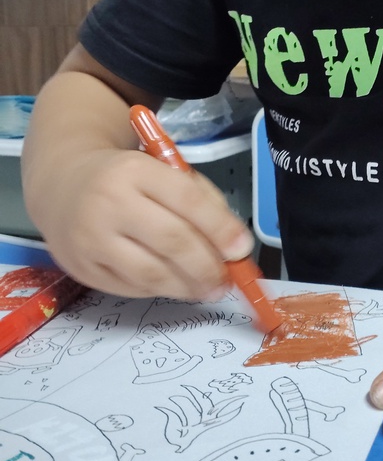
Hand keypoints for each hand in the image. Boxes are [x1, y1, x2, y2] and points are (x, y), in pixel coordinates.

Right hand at [41, 147, 253, 300]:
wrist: (63, 183)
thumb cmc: (126, 178)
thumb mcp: (162, 170)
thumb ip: (200, 199)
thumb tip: (234, 245)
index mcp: (135, 170)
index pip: (187, 200)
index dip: (220, 228)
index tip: (242, 249)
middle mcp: (109, 203)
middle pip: (171, 241)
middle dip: (207, 266)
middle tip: (227, 279)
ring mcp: (91, 239)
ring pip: (151, 273)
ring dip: (188, 286)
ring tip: (209, 288)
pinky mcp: (82, 269)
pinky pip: (132, 288)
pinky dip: (161, 290)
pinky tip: (177, 286)